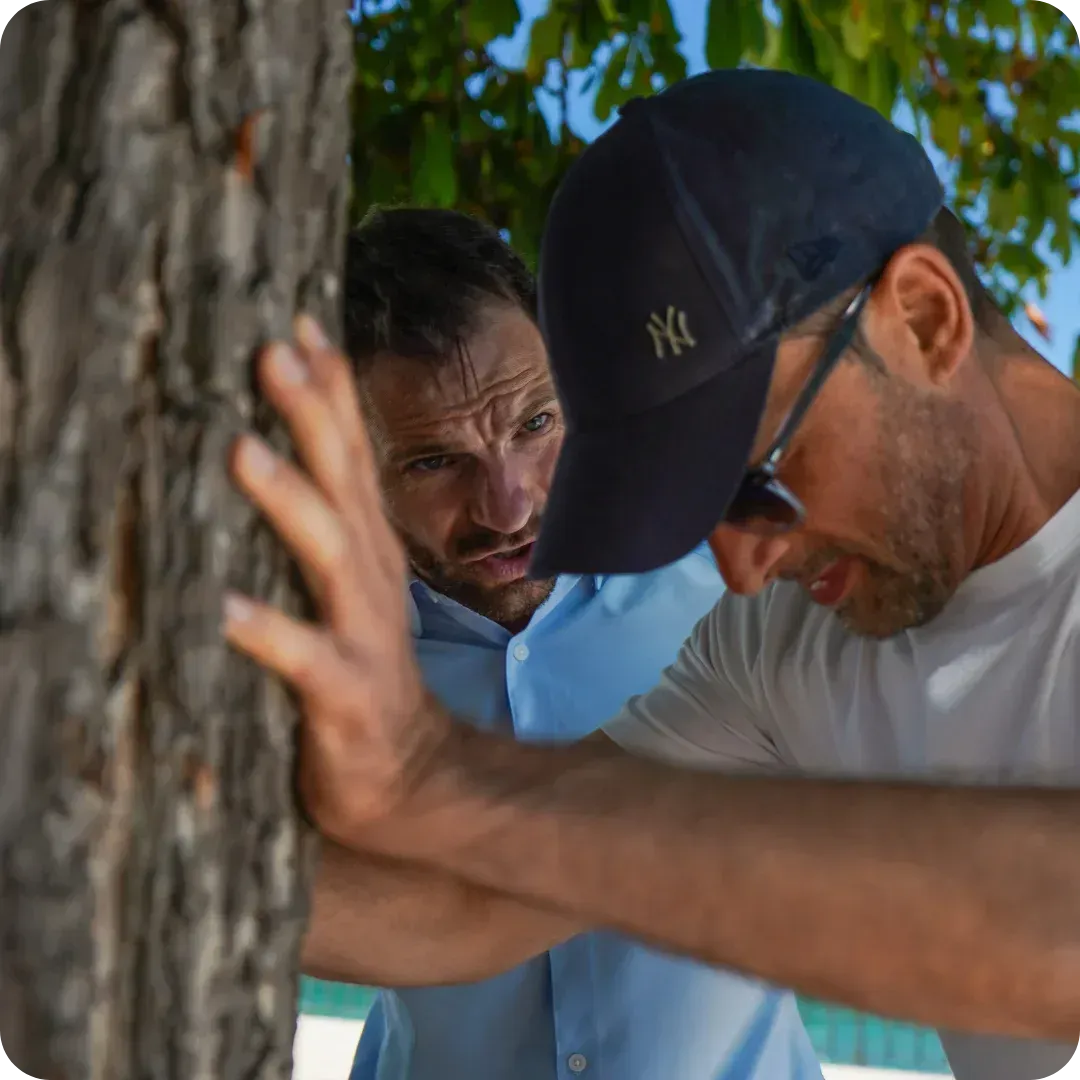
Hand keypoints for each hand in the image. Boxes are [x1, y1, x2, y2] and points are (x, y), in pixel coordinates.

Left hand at [223, 316, 449, 840]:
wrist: (407, 770)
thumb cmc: (360, 667)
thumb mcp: (346, 586)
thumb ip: (322, 523)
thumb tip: (263, 448)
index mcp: (366, 546)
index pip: (352, 453)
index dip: (330, 388)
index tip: (298, 323)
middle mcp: (369, 575)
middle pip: (343, 482)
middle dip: (311, 412)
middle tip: (273, 348)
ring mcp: (361, 632)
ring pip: (327, 555)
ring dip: (289, 501)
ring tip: (241, 450)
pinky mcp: (344, 692)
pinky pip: (304, 660)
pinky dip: (269, 634)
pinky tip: (227, 613)